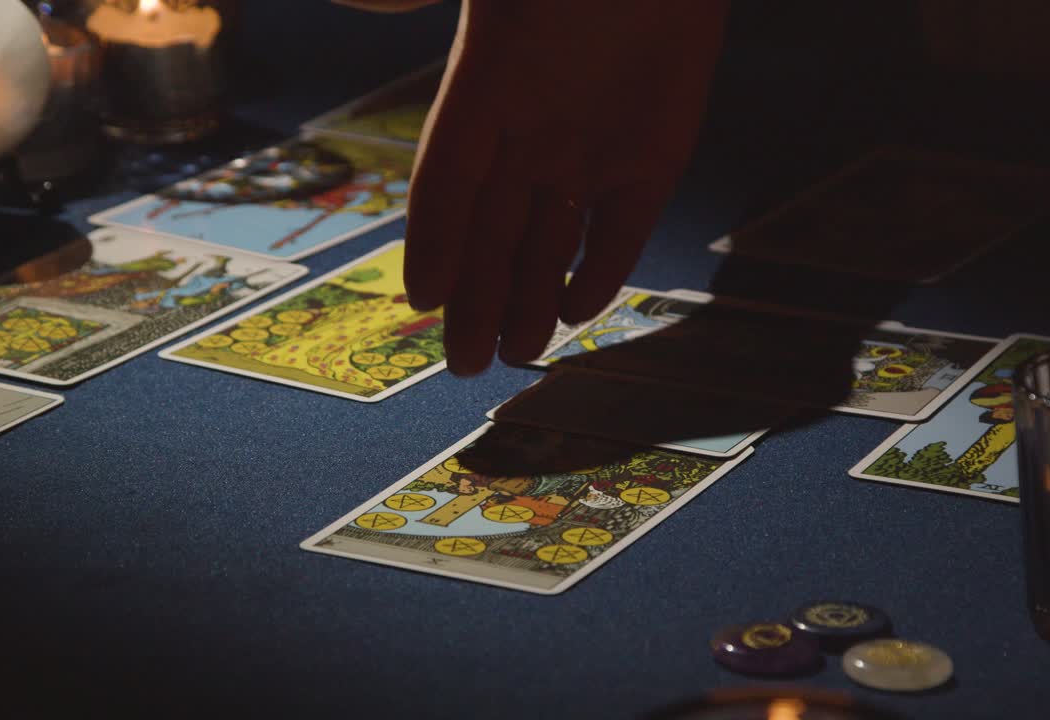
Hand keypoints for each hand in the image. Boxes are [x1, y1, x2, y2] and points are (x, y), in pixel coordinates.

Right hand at [404, 0, 728, 374]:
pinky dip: (598, 271)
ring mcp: (592, 151)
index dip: (433, 239)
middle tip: (464, 362)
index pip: (447, 179)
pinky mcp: (652, 161)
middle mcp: (533, 133)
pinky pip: (619, 229)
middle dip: (478, 296)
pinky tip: (573, 310)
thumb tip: (397, 52)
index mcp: (488, 87)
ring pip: (547, 242)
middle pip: (493, 229)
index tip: (420, 298)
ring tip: (510, 353)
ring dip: (527, 299)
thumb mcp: (514, 9)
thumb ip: (480, 75)